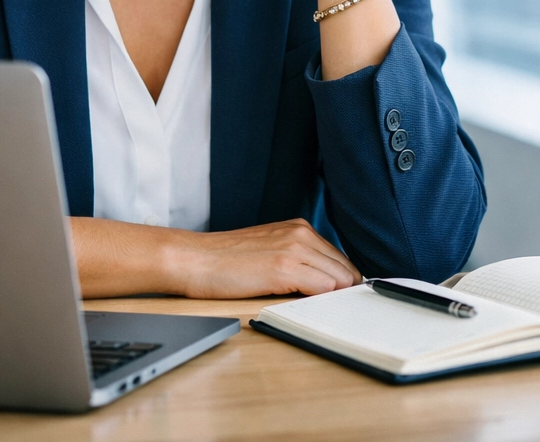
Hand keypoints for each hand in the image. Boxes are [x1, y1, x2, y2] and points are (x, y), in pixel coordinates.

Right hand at [168, 218, 361, 297]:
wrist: (194, 259)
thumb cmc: (225, 260)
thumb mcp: (269, 249)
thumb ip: (297, 258)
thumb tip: (324, 283)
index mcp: (299, 228)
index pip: (340, 258)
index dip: (344, 282)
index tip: (342, 298)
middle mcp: (301, 234)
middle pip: (345, 268)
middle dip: (345, 291)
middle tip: (337, 310)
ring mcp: (294, 250)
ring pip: (339, 279)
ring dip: (335, 298)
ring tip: (323, 311)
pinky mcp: (284, 268)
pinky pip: (322, 287)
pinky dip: (323, 300)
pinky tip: (311, 307)